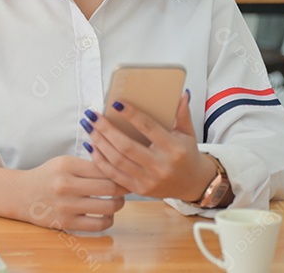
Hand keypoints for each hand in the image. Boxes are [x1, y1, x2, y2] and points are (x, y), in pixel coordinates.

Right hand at [16, 156, 127, 231]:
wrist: (21, 195)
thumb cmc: (48, 177)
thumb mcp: (64, 162)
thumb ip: (89, 164)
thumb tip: (121, 169)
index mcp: (66, 165)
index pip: (104, 167)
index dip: (120, 171)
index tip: (125, 174)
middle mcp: (66, 184)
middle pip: (110, 187)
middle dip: (124, 188)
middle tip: (126, 188)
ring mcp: (66, 205)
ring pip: (108, 207)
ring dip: (119, 204)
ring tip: (117, 201)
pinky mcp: (66, 223)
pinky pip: (99, 224)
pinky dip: (109, 220)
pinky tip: (106, 215)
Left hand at [84, 91, 215, 201]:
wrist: (194, 184)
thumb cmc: (187, 154)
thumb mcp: (188, 134)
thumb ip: (183, 114)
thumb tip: (181, 93)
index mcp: (175, 149)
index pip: (148, 128)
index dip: (131, 114)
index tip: (115, 103)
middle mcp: (161, 166)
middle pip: (126, 146)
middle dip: (105, 129)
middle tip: (92, 115)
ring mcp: (149, 180)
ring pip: (117, 160)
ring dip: (99, 142)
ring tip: (89, 127)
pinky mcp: (139, 189)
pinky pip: (113, 175)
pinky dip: (100, 160)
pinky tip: (91, 146)